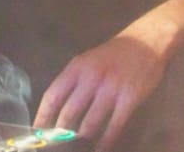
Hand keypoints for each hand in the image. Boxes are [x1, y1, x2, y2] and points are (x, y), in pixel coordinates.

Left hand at [34, 36, 166, 151]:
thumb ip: (73, 83)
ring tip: (77, 151)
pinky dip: (106, 141)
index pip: (53, 96)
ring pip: (90, 123)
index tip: (38, 132)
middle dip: (60, 134)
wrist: (145, 42)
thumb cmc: (112, 55)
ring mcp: (110, 89)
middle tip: (56, 147)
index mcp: (76, 68)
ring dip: (82, 141)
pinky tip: (101, 149)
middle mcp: (90, 78)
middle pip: (69, 113)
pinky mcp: (129, 98)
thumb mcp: (87, 62)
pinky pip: (114, 125)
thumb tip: (58, 110)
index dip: (43, 116)